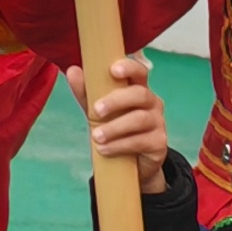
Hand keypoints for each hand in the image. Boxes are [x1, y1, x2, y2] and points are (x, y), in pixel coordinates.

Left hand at [68, 53, 167, 171]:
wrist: (130, 162)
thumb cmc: (114, 128)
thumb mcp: (97, 110)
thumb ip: (86, 92)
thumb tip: (72, 71)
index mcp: (138, 88)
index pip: (139, 71)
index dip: (129, 67)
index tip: (113, 70)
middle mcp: (152, 102)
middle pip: (140, 94)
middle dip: (116, 101)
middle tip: (96, 110)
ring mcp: (158, 122)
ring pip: (140, 119)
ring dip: (115, 127)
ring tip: (96, 136)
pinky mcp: (159, 143)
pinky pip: (141, 141)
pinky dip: (119, 145)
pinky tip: (104, 149)